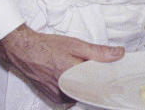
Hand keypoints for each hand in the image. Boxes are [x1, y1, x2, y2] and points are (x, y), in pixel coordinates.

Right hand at [0, 24, 123, 102]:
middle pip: (92, 91)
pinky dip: (77, 90)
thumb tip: (118, 54)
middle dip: (100, 84)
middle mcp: (66, 90)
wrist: (25, 52)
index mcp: (73, 75)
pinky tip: (76, 79)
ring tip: (86, 73)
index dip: (111, 83)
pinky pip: (73, 98)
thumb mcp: (76, 44)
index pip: (100, 86)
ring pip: (82, 95)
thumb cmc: (47, 47)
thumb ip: (98, 52)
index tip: (120, 82)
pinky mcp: (55, 99)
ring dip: (88, 87)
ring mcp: (60, 97)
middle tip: (106, 75)